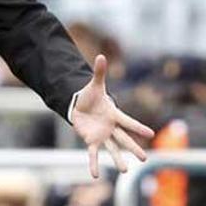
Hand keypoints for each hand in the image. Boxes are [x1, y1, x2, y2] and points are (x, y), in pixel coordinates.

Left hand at [71, 54, 154, 177]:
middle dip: (133, 148)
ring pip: (112, 148)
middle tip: (144, 158)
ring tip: (125, 171)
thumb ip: (99, 72)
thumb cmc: (91, 96)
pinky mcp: (91, 140)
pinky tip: (95, 175)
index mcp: (114, 114)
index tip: (150, 133)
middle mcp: (110, 127)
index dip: (138, 127)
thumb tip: (101, 55)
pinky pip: (93, 153)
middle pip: (124, 138)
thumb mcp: (94, 84)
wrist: (80, 105)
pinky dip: (93, 163)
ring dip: (118, 159)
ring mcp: (102, 135)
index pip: (127, 121)